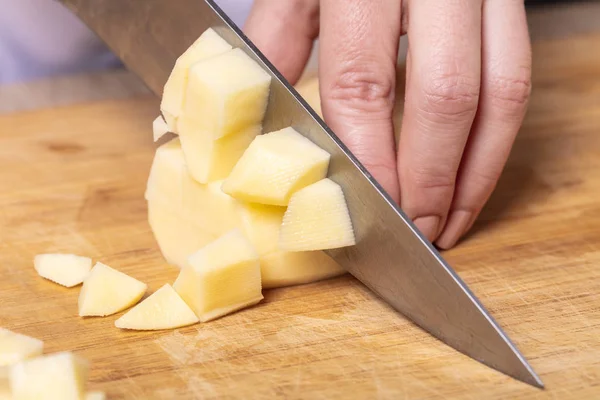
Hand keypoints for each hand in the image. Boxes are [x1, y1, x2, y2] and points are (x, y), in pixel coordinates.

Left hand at [244, 0, 531, 248]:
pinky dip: (499, 137)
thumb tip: (262, 122)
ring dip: (478, 171)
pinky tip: (474, 174)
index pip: (364, 81)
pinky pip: (519, 74)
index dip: (372, 156)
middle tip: (418, 231)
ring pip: (502, 90)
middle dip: (432, 178)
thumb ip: (277, 45)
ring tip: (453, 221)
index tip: (372, 208)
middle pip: (446, 93)